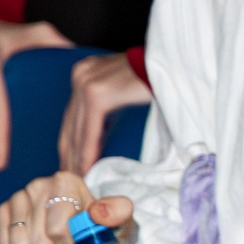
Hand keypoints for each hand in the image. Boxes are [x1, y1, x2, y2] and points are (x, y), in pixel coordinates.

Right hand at [0, 182, 130, 243]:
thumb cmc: (101, 236)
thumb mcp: (121, 226)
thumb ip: (119, 214)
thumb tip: (97, 213)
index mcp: (67, 182)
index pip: (58, 229)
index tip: (81, 241)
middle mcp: (39, 185)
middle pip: (39, 241)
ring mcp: (18, 198)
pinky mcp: (3, 213)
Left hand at [59, 52, 153, 174]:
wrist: (174, 63)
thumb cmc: (156, 77)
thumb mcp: (123, 90)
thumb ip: (106, 106)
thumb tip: (97, 136)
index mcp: (84, 72)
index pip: (72, 116)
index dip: (70, 143)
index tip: (70, 165)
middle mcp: (80, 75)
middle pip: (70, 124)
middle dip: (69, 154)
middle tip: (69, 180)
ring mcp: (86, 83)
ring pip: (77, 130)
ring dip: (77, 158)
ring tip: (78, 180)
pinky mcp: (97, 95)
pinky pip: (90, 132)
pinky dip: (88, 153)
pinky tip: (87, 170)